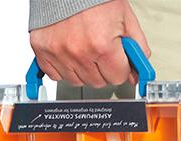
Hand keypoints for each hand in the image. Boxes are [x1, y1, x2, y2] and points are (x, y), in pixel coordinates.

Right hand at [30, 0, 150, 87]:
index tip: (118, 59)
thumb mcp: (125, 18)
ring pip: (77, 81)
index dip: (120, 67)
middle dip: (103, 70)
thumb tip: (138, 73)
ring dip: (84, 70)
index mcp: (102, 44)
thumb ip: (137, 48)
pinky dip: (63, 68)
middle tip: (101, 51)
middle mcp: (79, 51)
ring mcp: (59, 53)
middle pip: (98, 82)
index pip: (118, 77)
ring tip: (84, 49)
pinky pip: (56, 75)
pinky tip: (69, 52)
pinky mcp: (42, 51)